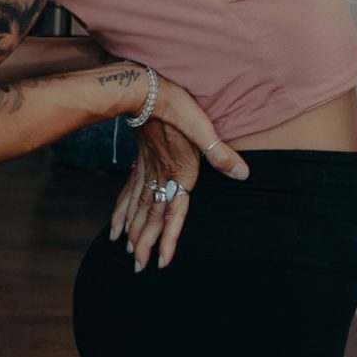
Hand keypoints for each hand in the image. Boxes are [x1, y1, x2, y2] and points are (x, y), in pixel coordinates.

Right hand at [104, 67, 245, 269]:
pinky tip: (114, 222)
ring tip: (124, 250)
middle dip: (143, 244)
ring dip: (130, 231)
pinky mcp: (138, 161)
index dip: (167, 239)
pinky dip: (120, 210)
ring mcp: (145, 171)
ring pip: (135, 208)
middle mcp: (158, 177)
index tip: (161, 262)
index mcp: (177, 173)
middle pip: (149, 217)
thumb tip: (243, 174)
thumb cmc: (173, 106)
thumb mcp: (202, 127)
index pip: (172, 213)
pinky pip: (126, 192)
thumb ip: (221, 153)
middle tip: (138, 267)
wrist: (141, 89)